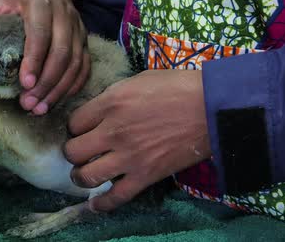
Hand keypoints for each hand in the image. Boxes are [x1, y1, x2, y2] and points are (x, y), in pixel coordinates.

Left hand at [0, 0, 87, 114]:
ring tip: (40, 108)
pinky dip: (74, 85)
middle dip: (47, 82)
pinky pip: (84, 66)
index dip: (34, 59)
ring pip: (75, 62)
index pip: (40, 33)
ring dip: (59, 88)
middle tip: (29, 104)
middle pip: (61, 52)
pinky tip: (58, 100)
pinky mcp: (83, 40)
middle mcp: (64, 15)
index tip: (24, 84)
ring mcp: (77, 28)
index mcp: (40, 4)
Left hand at [63, 70, 210, 211]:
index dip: (74, 127)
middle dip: (72, 151)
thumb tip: (99, 111)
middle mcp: (113, 131)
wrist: (212, 106)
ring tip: (82, 173)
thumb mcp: (136, 80)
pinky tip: (94, 204)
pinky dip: (102, 204)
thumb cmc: (177, 87)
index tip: (81, 129)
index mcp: (110, 103)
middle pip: (73, 150)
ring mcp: (129, 156)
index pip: (74, 122)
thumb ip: (112, 97)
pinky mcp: (146, 175)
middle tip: (80, 151)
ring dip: (80, 176)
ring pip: (86, 175)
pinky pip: (116, 196)